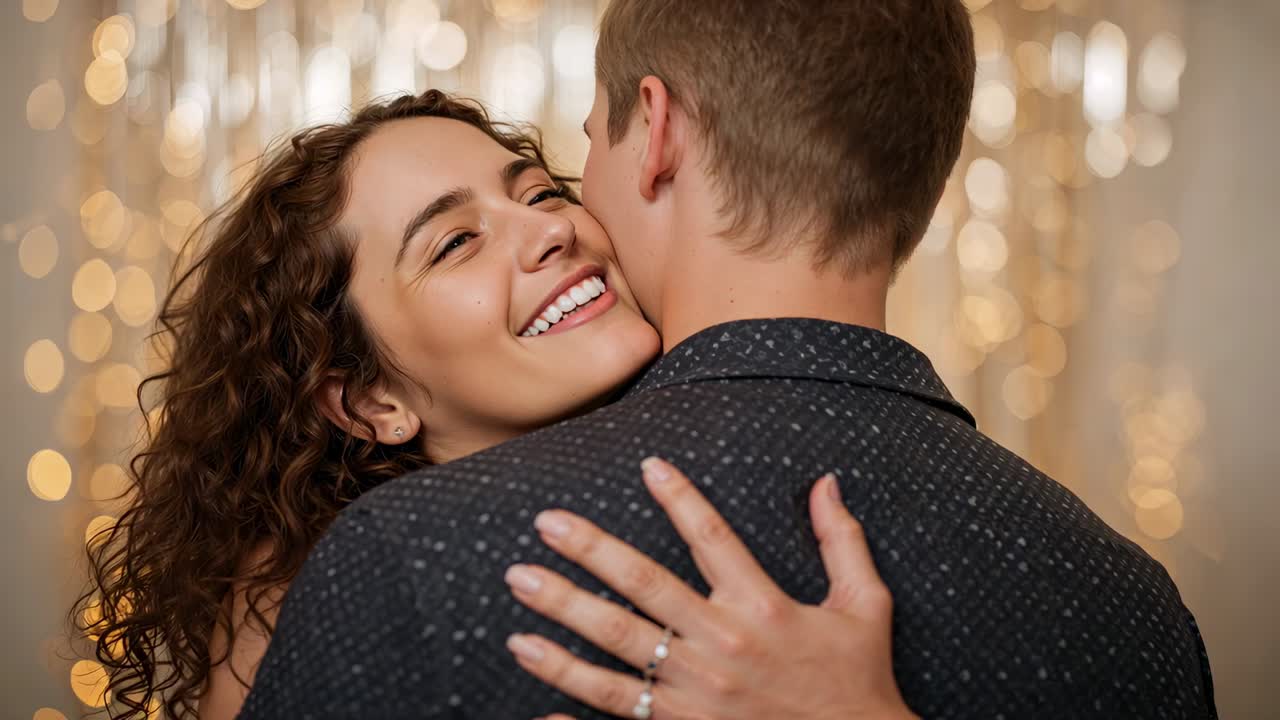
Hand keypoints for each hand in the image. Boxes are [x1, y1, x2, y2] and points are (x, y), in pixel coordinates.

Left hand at [503, 457, 914, 719]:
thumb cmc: (858, 680)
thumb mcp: (864, 607)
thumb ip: (843, 542)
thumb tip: (827, 482)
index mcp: (763, 608)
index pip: (712, 538)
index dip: (680, 498)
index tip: (648, 465)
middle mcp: (722, 646)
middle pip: (643, 588)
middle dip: (591, 551)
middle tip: (546, 524)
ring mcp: (696, 695)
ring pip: (616, 650)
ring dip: (564, 616)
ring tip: (521, 589)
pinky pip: (620, 718)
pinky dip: (575, 711)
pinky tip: (536, 703)